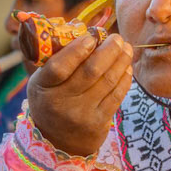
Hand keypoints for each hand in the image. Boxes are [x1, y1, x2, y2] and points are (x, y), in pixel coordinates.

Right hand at [26, 28, 132, 158]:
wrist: (56, 142)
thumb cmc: (52, 100)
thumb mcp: (43, 81)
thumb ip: (57, 57)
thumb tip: (83, 28)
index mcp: (43, 87)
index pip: (59, 67)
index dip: (77, 50)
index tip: (92, 37)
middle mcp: (61, 103)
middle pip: (90, 72)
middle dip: (108, 51)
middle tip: (118, 38)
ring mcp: (81, 115)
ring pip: (107, 82)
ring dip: (121, 61)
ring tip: (127, 49)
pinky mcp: (98, 124)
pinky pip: (116, 96)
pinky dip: (124, 79)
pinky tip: (127, 67)